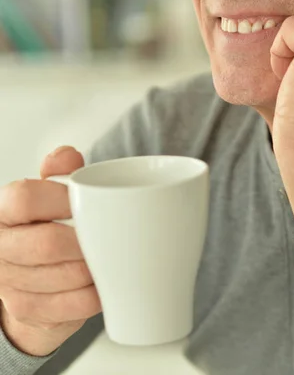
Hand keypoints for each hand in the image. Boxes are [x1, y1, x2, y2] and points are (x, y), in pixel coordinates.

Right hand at [0, 147, 101, 356]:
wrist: (30, 272)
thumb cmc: (46, 223)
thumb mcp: (50, 191)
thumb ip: (60, 170)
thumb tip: (68, 157)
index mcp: (3, 211)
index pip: (23, 200)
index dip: (60, 199)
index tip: (85, 202)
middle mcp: (0, 246)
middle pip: (46, 244)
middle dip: (84, 241)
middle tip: (108, 236)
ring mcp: (10, 282)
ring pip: (62, 277)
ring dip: (93, 267)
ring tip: (109, 256)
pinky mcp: (28, 310)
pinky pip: (70, 305)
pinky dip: (94, 294)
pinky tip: (102, 282)